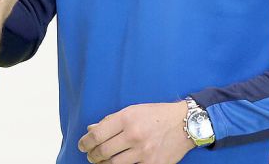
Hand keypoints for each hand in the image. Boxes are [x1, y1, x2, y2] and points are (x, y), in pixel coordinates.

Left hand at [77, 102, 193, 163]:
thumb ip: (111, 121)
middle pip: (103, 151)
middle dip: (92, 155)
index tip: (82, 145)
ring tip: (101, 161)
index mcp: (127, 118)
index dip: (85, 142)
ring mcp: (144, 152)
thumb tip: (92, 130)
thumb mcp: (133, 110)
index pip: (97, 134)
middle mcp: (134, 135)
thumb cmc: (157, 115)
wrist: (185, 124)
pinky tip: (118, 163)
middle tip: (90, 155)